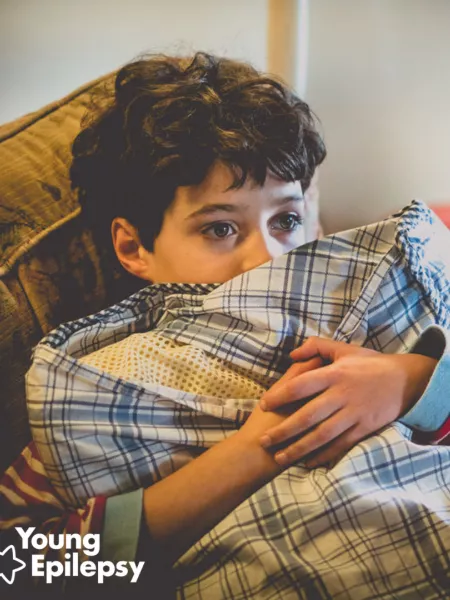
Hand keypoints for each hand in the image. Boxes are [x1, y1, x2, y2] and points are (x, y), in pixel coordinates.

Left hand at [259, 337, 436, 467]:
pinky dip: (324, 455)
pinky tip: (308, 462)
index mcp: (334, 374)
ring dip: (300, 448)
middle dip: (284, 430)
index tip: (263, 405)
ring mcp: (354, 414)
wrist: (405, 380)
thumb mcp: (344, 349)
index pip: (300, 385)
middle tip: (264, 441)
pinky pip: (341, 445)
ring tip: (280, 457)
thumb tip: (292, 354)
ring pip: (322, 435)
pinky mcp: (364, 428)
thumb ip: (317, 346)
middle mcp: (342, 395)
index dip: (280, 396)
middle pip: (308, 416)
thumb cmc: (369, 363)